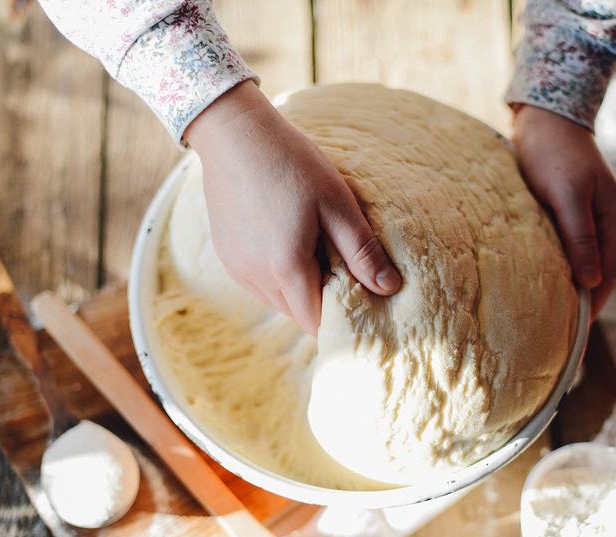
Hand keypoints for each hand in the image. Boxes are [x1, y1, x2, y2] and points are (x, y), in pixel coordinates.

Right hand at [185, 81, 401, 334]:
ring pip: (277, 300)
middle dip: (321, 300)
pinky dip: (276, 275)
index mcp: (286, 267)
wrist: (235, 134)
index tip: (359, 294)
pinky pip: (258, 284)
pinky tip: (286, 240)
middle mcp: (255, 277)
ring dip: (298, 288)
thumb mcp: (337, 204)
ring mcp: (237, 268)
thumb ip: (362, 251)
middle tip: (340, 264)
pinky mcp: (226, 257)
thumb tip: (390, 289)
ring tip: (313, 247)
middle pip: (297, 314)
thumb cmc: (292, 164)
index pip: (315, 321)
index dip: (340, 315)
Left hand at [511, 105, 615, 318]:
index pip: (608, 274)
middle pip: (600, 272)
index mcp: (615, 220)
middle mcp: (610, 223)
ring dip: (572, 284)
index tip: (576, 331)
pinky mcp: (573, 213)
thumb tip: (591, 280)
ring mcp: (593, 218)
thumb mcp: (567, 195)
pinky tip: (545, 280)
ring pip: (585, 262)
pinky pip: (572, 248)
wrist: (546, 118)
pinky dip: (562, 266)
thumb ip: (579, 236)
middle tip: (561, 332)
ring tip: (552, 313)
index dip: (594, 303)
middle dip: (584, 300)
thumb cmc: (553, 154)